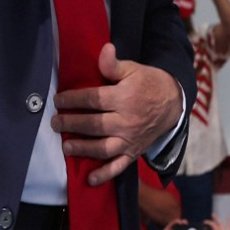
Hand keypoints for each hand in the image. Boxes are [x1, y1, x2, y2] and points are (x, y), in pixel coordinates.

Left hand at [52, 44, 183, 185]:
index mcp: (126, 98)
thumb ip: (114, 65)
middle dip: (71, 123)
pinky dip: (105, 174)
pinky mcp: (134, 151)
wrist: (174, 103)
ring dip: (82, 148)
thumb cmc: (150, 84)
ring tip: (66, 145)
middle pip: (93, 124)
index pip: (93, 99)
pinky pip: (119, 166)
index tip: (58, 100)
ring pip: (103, 147)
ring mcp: (131, 139)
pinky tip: (90, 180)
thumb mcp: (134, 69)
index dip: (72, 99)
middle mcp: (127, 121)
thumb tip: (104, 49)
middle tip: (55, 122)